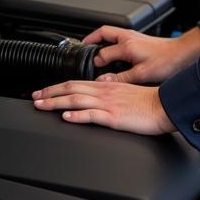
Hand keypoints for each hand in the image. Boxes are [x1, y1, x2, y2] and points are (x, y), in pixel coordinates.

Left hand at [32, 80, 175, 135]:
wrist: (165, 106)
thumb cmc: (150, 101)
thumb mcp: (127, 93)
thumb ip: (111, 95)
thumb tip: (97, 99)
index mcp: (107, 86)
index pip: (77, 83)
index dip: (57, 87)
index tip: (44, 92)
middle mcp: (105, 92)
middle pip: (72, 89)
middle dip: (50, 93)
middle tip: (35, 98)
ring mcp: (108, 104)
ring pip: (77, 99)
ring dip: (56, 102)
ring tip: (42, 106)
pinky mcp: (114, 117)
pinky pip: (92, 115)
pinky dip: (77, 115)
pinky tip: (66, 116)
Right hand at [83, 25, 199, 83]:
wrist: (182, 53)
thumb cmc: (166, 62)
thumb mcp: (141, 74)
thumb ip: (120, 78)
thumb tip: (103, 81)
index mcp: (127, 46)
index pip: (102, 53)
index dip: (95, 62)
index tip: (90, 70)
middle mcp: (129, 38)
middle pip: (104, 32)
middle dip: (91, 38)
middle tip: (83, 46)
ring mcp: (135, 36)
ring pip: (112, 32)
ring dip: (101, 38)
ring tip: (94, 47)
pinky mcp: (140, 39)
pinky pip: (120, 36)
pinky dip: (112, 41)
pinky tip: (114, 50)